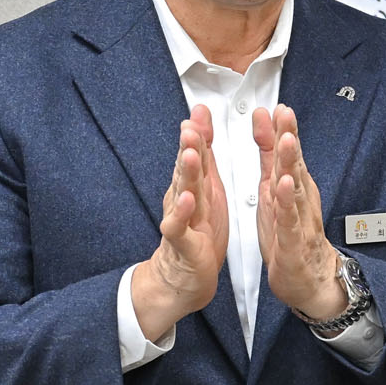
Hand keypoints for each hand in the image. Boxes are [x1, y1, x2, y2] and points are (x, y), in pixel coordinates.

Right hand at [131, 107, 226, 340]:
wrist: (183, 275)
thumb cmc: (198, 231)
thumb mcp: (205, 189)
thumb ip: (203, 159)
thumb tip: (199, 125)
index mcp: (195, 185)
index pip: (196, 154)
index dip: (199, 133)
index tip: (202, 110)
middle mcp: (184, 197)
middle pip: (186, 168)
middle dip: (190, 146)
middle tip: (192, 124)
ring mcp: (180, 218)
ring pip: (182, 192)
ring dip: (186, 173)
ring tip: (190, 153)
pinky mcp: (181, 242)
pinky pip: (179, 226)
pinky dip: (182, 213)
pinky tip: (187, 200)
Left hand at [254, 103, 344, 320]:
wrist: (310, 279)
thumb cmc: (291, 235)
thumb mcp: (276, 192)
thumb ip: (272, 159)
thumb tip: (270, 126)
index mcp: (292, 186)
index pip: (287, 153)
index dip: (282, 129)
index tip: (276, 106)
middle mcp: (298, 199)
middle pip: (293, 164)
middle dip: (288, 137)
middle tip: (285, 114)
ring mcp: (298, 219)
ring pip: (293, 187)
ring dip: (289, 163)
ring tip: (285, 142)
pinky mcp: (292, 242)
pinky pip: (289, 220)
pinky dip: (285, 203)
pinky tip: (283, 187)